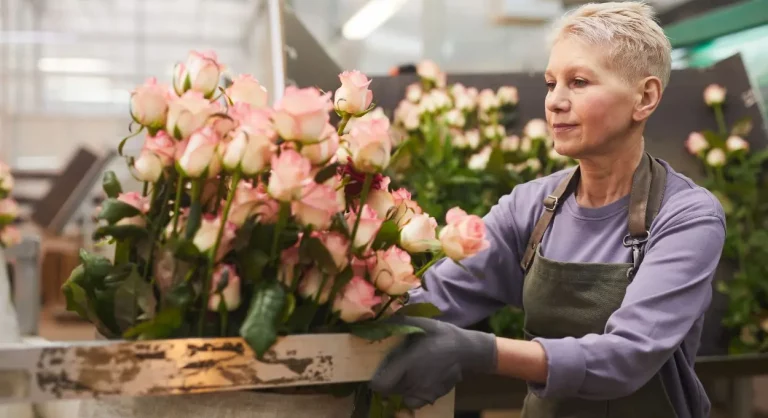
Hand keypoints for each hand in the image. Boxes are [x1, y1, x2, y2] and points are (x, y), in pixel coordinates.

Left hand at [369, 316, 496, 408]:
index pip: (381, 384)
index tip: (378, 371)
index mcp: (408, 363)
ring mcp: (423, 392)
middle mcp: (414, 381)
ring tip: (406, 372)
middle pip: (389, 390)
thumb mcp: (419, 323)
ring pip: (400, 395)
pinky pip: (413, 401)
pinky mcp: (432, 397)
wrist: (466, 350)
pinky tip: (416, 382)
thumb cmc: (440, 335)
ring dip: (399, 386)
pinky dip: (410, 395)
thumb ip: (397, 323)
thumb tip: (377, 321)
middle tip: (393, 367)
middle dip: (388, 380)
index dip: (376, 379)